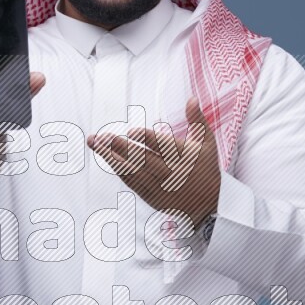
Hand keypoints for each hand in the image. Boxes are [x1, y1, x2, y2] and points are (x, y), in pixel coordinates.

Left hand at [87, 96, 220, 227]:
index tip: (132, 132)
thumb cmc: (206, 168)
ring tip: (96, 143)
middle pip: (143, 159)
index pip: (163, 147)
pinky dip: (118, 169)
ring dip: (112, 157)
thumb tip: (191, 98)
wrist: (208, 206)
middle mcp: (170, 173)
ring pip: (132, 171)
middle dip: (121, 147)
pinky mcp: (151, 196)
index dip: (147, 139)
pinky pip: (131, 182)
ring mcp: (159, 187)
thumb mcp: (207, 143)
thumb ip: (197, 120)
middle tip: (103, 136)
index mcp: (184, 158)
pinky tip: (106, 157)